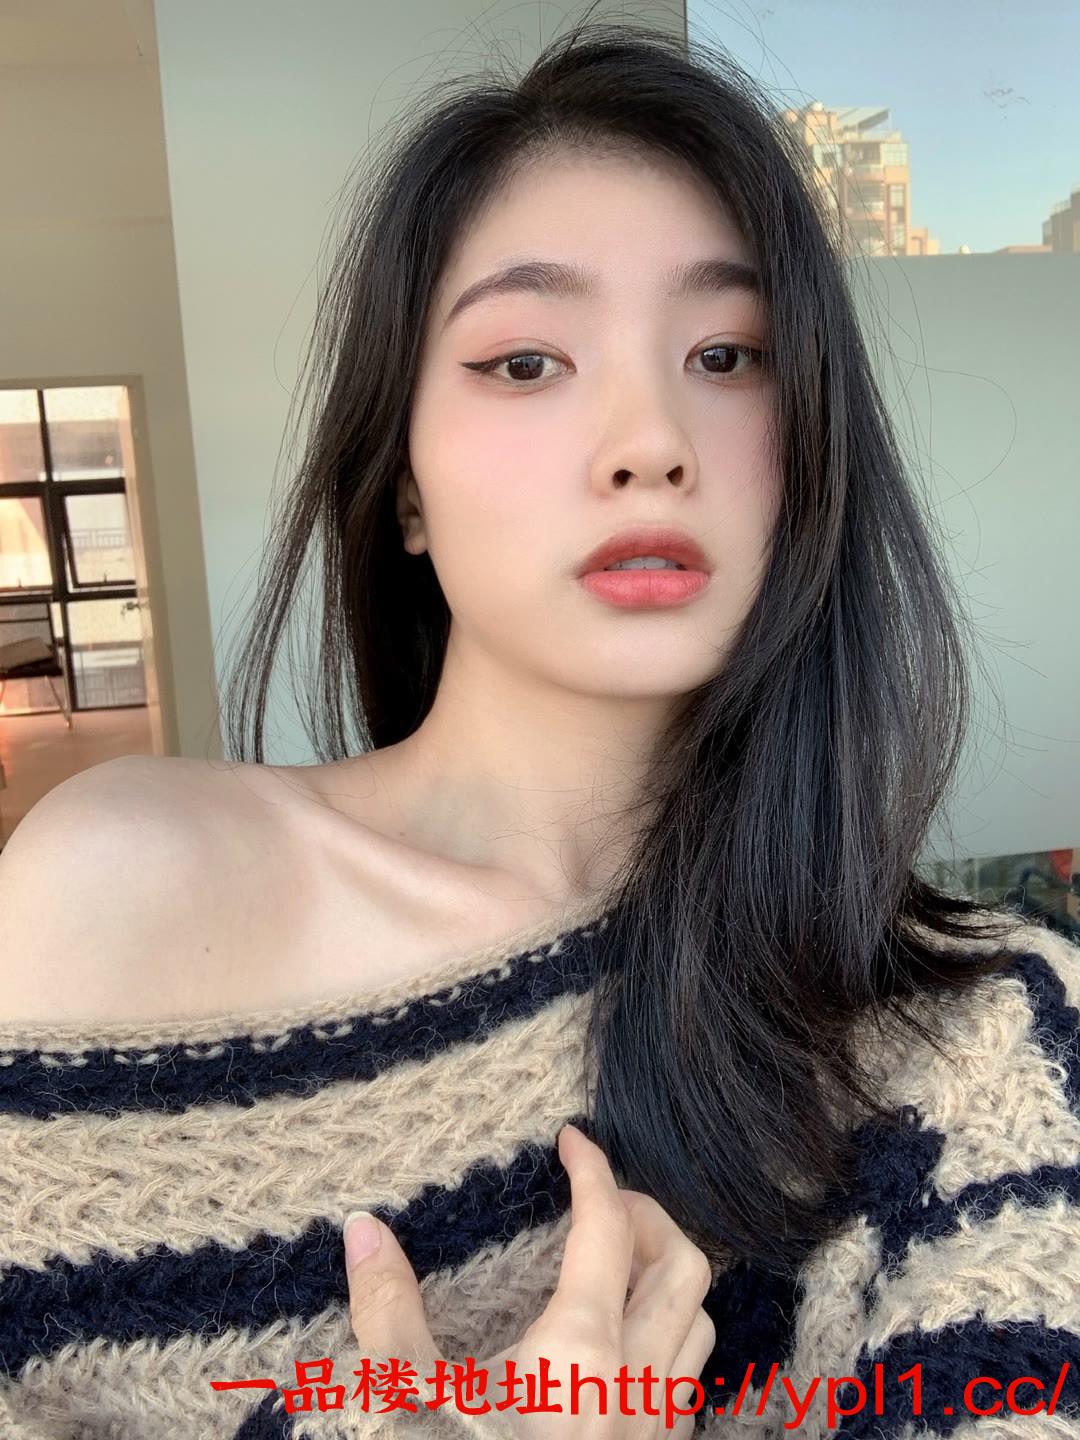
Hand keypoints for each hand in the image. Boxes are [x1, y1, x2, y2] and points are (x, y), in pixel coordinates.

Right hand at [341, 1122, 716, 1436]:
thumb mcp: (407, 1405)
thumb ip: (386, 1314)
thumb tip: (364, 1229)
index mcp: (582, 1347)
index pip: (609, 1224)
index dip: (594, 1169)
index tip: (572, 1137)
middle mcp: (638, 1380)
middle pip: (683, 1262)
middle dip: (649, 1214)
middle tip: (599, 1199)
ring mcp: (658, 1428)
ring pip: (698, 1320)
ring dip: (668, 1275)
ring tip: (618, 1260)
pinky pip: (688, 1377)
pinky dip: (669, 1334)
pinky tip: (620, 1349)